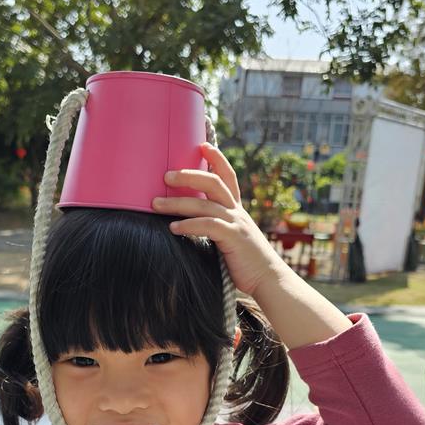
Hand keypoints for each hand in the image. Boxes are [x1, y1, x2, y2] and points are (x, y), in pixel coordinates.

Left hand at [151, 142, 280, 296]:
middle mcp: (237, 212)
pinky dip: (188, 225)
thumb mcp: (231, 239)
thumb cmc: (245, 263)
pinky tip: (173, 228)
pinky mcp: (234, 239)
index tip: (202, 144)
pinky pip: (208, 226)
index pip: (227, 176)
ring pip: (204, 204)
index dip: (216, 158)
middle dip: (188, 175)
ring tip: (155, 204)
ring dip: (177, 203)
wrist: (269, 280)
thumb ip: (216, 228)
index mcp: (236, 210)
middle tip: (165, 175)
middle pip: (213, 182)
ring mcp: (236, 224)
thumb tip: (190, 225)